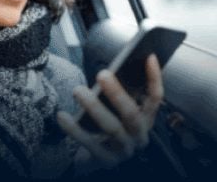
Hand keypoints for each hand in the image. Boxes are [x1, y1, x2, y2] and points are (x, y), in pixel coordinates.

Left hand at [57, 54, 162, 169]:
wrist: (94, 158)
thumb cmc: (105, 127)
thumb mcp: (115, 110)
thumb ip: (115, 94)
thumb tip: (108, 71)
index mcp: (144, 120)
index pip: (155, 98)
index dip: (154, 78)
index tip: (148, 56)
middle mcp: (138, 135)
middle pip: (131, 113)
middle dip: (117, 92)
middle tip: (102, 74)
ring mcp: (124, 150)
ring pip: (111, 127)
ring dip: (94, 107)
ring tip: (78, 90)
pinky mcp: (106, 160)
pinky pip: (89, 143)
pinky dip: (74, 129)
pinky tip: (61, 116)